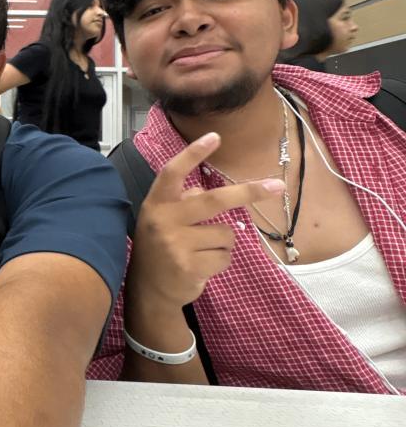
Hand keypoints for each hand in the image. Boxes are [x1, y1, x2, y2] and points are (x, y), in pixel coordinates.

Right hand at [129, 133, 284, 308]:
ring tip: (201, 252)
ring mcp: (175, 244)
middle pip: (215, 200)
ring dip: (222, 244)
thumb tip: (209, 191)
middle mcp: (163, 220)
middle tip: (277, 186)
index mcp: (157, 203)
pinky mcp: (188, 266)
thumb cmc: (161, 247)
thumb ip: (184, 202)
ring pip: (226, 235)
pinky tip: (201, 266)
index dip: (193, 154)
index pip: (173, 173)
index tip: (215, 137)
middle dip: (248, 192)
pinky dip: (220, 262)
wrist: (149, 290)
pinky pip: (225, 257)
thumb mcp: (164, 220)